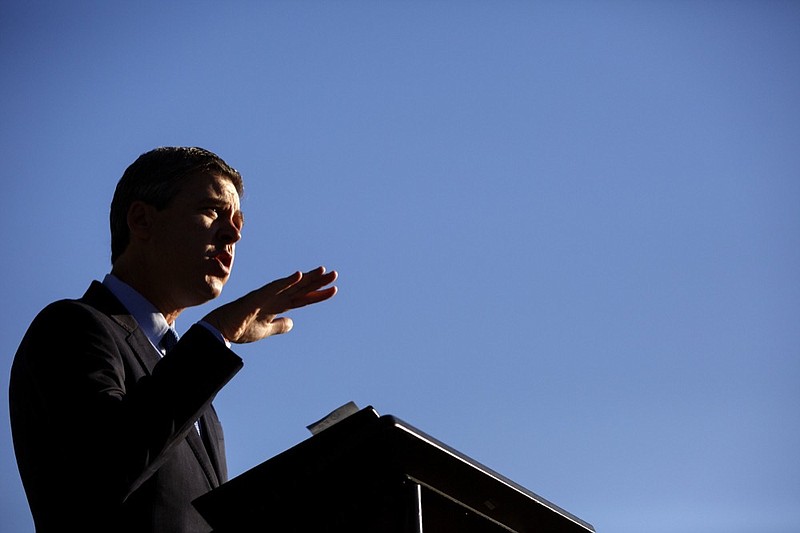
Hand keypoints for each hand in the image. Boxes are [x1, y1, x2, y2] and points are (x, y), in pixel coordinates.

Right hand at [202, 266, 336, 343]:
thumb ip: (280, 325)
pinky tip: (299, 275)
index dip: (318, 294)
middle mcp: (275, 297)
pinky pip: (275, 287)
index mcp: (278, 304)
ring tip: (323, 272)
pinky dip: (287, 281)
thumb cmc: (240, 328)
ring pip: (292, 285)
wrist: (221, 330)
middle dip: (318, 282)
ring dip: (307, 278)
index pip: (303, 298)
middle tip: (335, 274)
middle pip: (301, 288)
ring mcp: (267, 295)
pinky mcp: (258, 296)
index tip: (333, 290)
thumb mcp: (266, 329)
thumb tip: (292, 323)